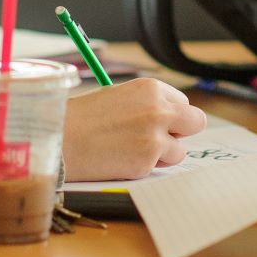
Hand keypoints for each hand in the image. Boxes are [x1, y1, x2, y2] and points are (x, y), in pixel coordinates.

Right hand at [62, 78, 207, 181]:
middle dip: (181, 132)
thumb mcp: (118, 97)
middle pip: (196, 122)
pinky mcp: (147, 162)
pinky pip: (158, 168)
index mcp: (151, 88)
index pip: (182, 102)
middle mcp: (158, 110)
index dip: (170, 114)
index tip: (155, 121)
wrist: (60, 139)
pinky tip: (121, 159)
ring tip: (132, 150)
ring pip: (180, 151)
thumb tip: (169, 119)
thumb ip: (147, 105)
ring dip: (162, 155)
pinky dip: (144, 167)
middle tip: (161, 138)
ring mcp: (155, 137)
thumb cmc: (82, 118)